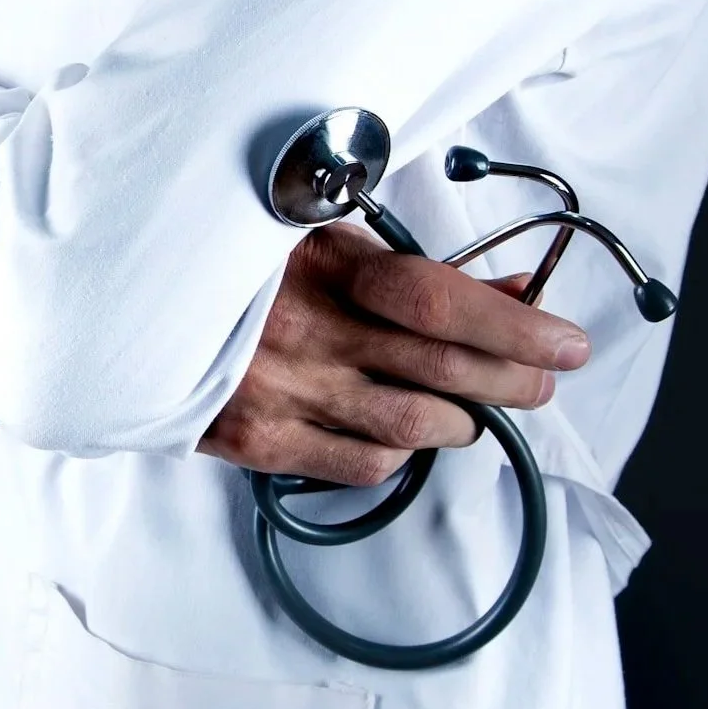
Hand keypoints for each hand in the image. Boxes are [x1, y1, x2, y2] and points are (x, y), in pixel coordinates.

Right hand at [197, 223, 589, 486]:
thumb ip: (420, 270)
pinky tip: (402, 431)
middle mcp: (301, 329)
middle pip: (439, 368)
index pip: (434, 297)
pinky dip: (402, 452)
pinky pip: (363, 465)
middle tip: (542, 381)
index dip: (512, 324)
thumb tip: (520, 286)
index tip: (565, 341)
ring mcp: (280, 391)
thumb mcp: (327, 243)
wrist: (141, 311)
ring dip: (463, 421)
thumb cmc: (245, 271)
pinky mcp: (260, 441)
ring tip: (471, 409)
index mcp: (319, 262)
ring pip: (411, 427)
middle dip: (512, 380)